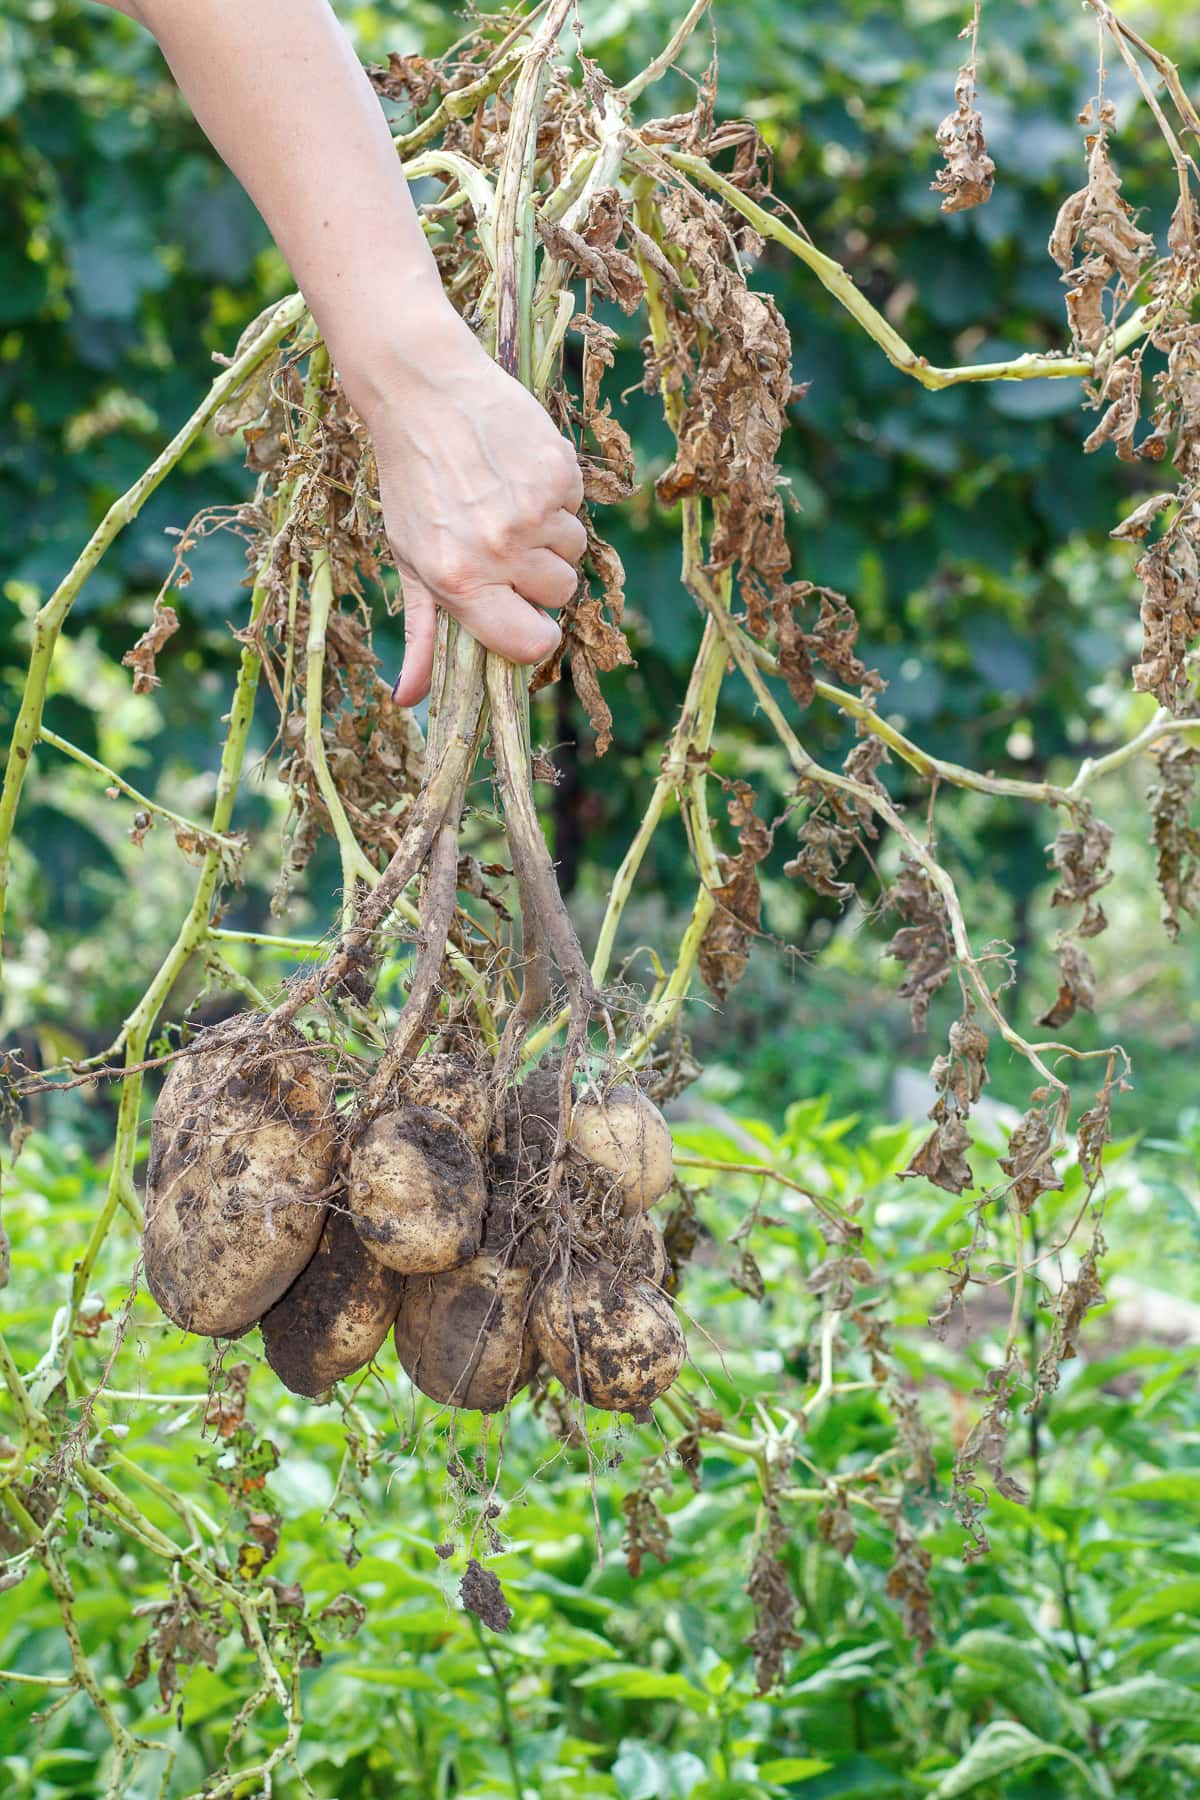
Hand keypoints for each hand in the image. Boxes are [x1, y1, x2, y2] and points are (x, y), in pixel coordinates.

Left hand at [352, 304, 585, 706]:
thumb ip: (421, 632)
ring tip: (508, 500)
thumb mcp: (409, 559)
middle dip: (540, 576)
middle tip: (503, 540)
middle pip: (560, 597)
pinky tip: (519, 471)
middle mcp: (498, 551)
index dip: (532, 633)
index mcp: (459, 582)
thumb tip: (409, 700)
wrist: (422, 389)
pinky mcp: (558, 471)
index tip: (522, 614)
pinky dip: (558, 494)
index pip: (529, 644)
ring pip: (574, 551)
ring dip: (551, 534)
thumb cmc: (412, 481)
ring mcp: (532, 511)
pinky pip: (579, 506)